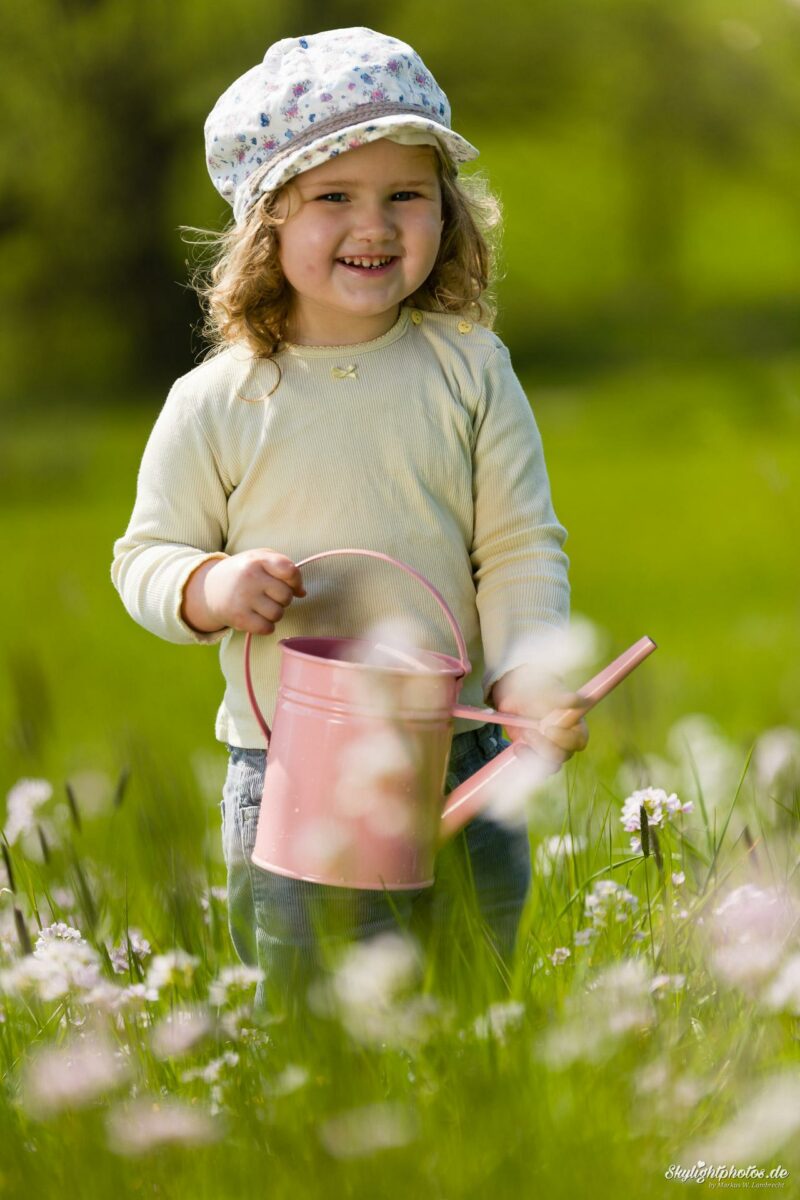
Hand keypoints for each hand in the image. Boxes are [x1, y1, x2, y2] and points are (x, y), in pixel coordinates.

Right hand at [181, 549, 305, 634]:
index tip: (291, 585)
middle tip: (269, 596)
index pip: (290, 571)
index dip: (296, 581)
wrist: (208, 588)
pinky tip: (257, 618)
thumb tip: (302, 592)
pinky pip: (267, 628)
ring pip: (278, 614)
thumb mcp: (259, 559)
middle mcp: (250, 577)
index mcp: (257, 560)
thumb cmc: (243, 573)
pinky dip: (266, 626)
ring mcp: (243, 598)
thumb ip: (284, 568)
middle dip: (283, 598)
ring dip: (274, 613)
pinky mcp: (238, 618)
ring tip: (262, 606)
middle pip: (286, 596)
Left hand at [490, 664, 589, 766]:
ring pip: (551, 764)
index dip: (565, 738)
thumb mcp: (547, 692)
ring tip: (523, 735)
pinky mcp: (537, 756)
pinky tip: (518, 747)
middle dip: (545, 746)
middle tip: (529, 731)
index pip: (579, 740)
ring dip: (535, 752)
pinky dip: (526, 758)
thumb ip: (562, 698)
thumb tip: (577, 700)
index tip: (548, 728)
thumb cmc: (539, 692)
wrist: (518, 697)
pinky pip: (536, 768)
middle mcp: (566, 741)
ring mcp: (552, 750)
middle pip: (563, 755)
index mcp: (576, 725)